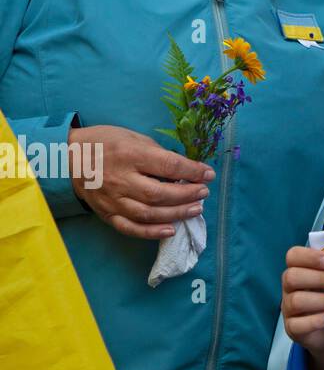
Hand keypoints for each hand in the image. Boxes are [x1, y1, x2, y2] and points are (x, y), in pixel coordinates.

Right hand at [70, 124, 212, 238]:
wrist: (68, 157)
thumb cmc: (107, 142)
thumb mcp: (134, 137)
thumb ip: (157, 154)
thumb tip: (184, 169)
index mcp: (130, 155)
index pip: (168, 166)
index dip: (193, 171)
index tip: (209, 174)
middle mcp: (121, 180)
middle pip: (160, 193)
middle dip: (187, 195)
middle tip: (204, 193)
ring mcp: (112, 200)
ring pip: (148, 213)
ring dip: (176, 214)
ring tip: (196, 209)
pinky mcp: (106, 213)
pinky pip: (130, 228)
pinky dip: (151, 232)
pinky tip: (170, 230)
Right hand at [281, 246, 323, 357]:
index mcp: (299, 270)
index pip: (293, 256)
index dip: (310, 256)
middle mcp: (289, 288)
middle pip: (291, 277)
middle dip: (320, 278)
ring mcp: (288, 309)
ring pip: (295, 301)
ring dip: (323, 300)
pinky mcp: (292, 329)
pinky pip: (297, 325)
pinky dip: (315, 320)